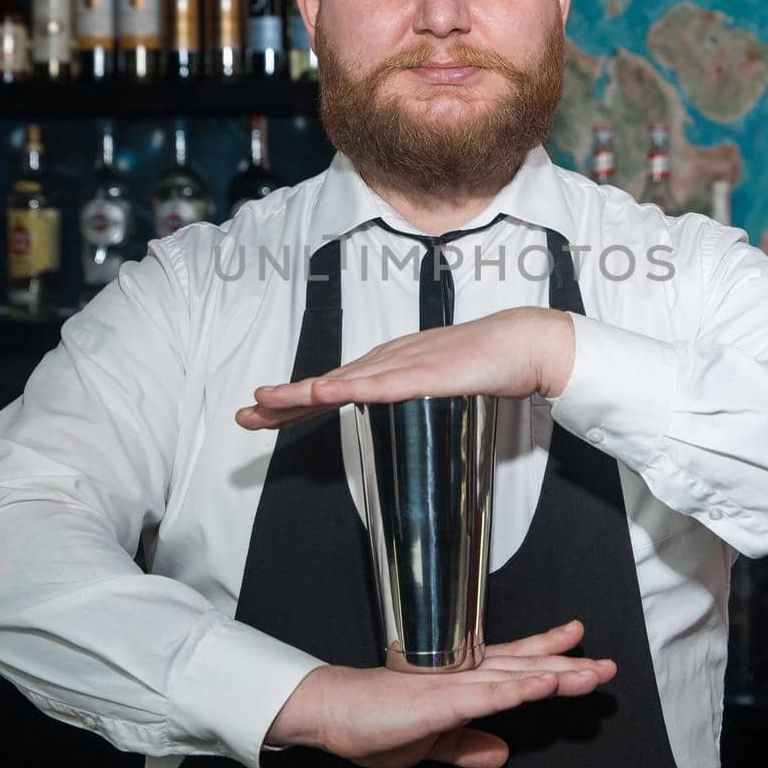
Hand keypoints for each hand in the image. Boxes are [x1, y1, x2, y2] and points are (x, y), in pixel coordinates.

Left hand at [237, 306, 574, 431]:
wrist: (521, 344)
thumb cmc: (483, 365)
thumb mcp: (436, 388)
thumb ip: (412, 400)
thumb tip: (395, 423)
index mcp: (387, 368)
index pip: (332, 387)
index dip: (295, 403)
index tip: (263, 416)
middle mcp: (386, 361)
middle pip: (326, 385)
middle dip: (283, 402)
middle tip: (246, 416)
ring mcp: (402, 365)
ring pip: (342, 383)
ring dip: (302, 394)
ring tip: (266, 404)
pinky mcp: (423, 374)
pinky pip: (379, 384)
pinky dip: (349, 390)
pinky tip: (324, 395)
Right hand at [265, 619, 614, 767]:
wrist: (332, 714)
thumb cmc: (373, 722)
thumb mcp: (430, 742)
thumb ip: (466, 744)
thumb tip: (499, 752)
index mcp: (461, 682)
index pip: (513, 663)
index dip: (547, 651)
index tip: (578, 640)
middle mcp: (462, 675)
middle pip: (525, 666)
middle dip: (568, 664)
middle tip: (607, 664)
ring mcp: (454, 685)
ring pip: (515, 677)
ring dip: (555, 673)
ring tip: (591, 673)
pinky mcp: (442, 701)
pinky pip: (489, 696)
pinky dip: (519, 688)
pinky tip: (545, 682)